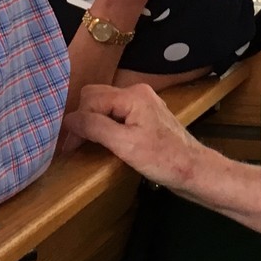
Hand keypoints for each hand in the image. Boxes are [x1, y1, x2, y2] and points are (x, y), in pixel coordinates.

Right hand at [62, 82, 204, 183]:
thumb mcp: (125, 144)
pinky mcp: (145, 114)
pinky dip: (104, 123)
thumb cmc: (162, 158)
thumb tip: (69, 119)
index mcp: (133, 95)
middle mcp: (137, 92)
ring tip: (83, 143)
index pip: (90, 99)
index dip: (76, 121)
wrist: (192, 168)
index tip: (68, 146)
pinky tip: (101, 139)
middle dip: (82, 117)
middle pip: (96, 96)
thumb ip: (96, 128)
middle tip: (73, 144)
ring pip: (105, 104)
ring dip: (92, 120)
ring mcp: (143, 102)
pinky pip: (116, 111)